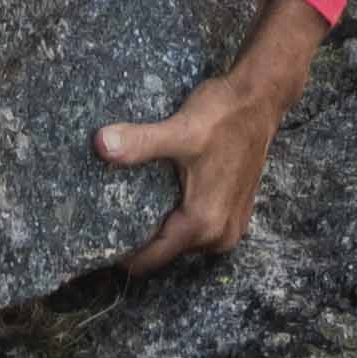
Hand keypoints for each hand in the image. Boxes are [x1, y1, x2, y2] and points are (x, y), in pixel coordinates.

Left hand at [96, 0, 322, 273]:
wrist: (260, 99)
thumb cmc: (223, 115)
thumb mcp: (179, 130)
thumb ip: (140, 143)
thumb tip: (100, 144)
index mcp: (203, 223)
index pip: (152, 257)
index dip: (123, 255)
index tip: (95, 247)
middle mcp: (220, 234)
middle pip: (167, 251)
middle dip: (142, 239)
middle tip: (109, 219)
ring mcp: (231, 226)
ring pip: (183, 241)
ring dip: (163, 229)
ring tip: (133, 206)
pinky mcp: (236, 213)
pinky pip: (199, 229)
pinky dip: (181, 219)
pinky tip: (166, 197)